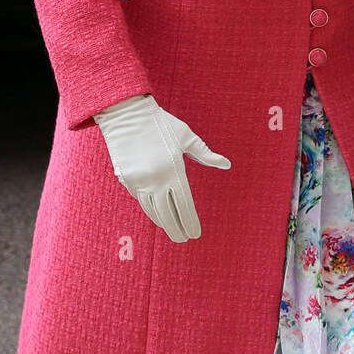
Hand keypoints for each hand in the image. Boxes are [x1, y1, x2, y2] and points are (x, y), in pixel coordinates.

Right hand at [94, 93, 230, 241]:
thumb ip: (205, 154)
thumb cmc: (161, 123)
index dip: (190, 222)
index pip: (184, 205)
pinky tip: (156, 214)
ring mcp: (139, 181)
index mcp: (174, 170)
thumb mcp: (186, 136)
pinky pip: (140, 199)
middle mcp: (156, 179)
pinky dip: (149, 209)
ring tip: (171, 230)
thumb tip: (226, 165)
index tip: (196, 234)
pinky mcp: (126, 179)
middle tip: (184, 239)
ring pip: (152, 210)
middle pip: (167, 214)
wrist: (127, 114)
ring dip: (162, 223)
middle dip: (177, 229)